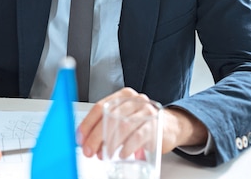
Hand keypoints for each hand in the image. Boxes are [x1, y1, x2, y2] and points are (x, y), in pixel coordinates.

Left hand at [76, 88, 207, 157]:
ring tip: (104, 155)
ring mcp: (145, 111)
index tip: (80, 138)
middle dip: (96, 136)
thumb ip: (105, 126)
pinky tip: (122, 154)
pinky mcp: (155, 124)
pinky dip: (128, 147)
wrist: (170, 126)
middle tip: (89, 150)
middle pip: (109, 117)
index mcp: (122, 96)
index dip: (87, 124)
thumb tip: (85, 140)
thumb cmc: (141, 123)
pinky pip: (139, 135)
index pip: (99, 107)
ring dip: (110, 143)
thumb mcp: (122, 120)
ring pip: (123, 126)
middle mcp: (133, 100)